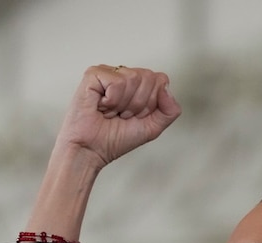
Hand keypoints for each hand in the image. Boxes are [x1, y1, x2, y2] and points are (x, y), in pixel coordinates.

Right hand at [55, 65, 180, 169]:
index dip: (152, 103)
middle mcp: (123, 75)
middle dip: (139, 104)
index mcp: (138, 84)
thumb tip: (166, 87)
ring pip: (133, 78)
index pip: (161, 80)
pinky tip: (101, 106)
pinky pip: (117, 82)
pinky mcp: (93, 74)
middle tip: (122, 115)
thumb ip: (170, 110)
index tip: (136, 116)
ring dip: (124, 104)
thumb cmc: (115, 139)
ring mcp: (108, 73)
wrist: (92, 150)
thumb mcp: (153, 127)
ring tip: (110, 111)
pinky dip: (112, 100)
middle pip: (149, 77)